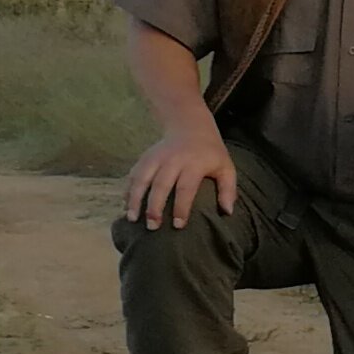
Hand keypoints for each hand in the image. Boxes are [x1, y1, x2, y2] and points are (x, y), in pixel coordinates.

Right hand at [123, 124, 237, 227]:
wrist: (190, 127)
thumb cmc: (210, 154)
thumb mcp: (226, 168)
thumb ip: (228, 190)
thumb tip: (227, 212)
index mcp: (194, 164)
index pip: (186, 188)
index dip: (181, 207)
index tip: (178, 225)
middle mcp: (172, 160)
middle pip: (161, 185)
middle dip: (155, 207)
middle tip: (153, 227)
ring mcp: (156, 157)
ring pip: (142, 179)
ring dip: (135, 199)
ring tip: (132, 218)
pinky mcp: (145, 157)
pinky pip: (134, 174)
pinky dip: (128, 189)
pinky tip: (125, 205)